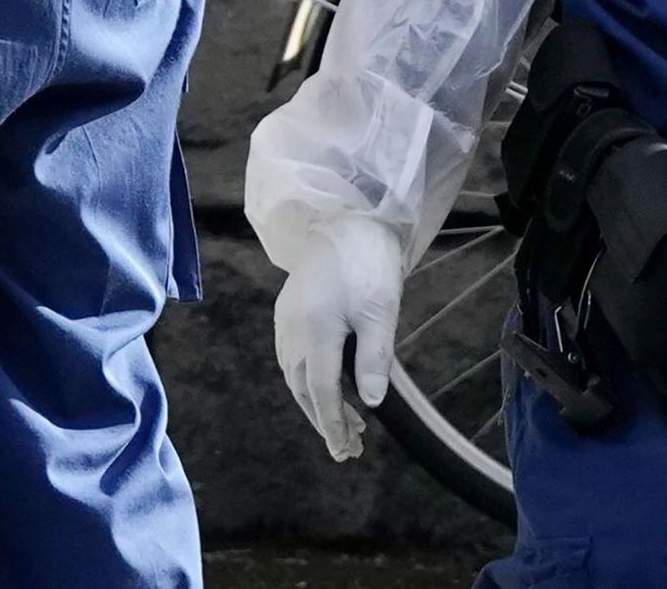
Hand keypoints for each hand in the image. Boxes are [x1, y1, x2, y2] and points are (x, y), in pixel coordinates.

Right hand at [273, 214, 403, 460]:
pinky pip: (291, 357)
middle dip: (324, 420)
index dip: (333, 424)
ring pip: (294, 375)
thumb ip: (374, 358)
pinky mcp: (286, 311)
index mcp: (315, 331)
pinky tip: (322, 386)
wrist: (346, 218)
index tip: (346, 449)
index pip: (321, 392)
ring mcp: (286, 320)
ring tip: (342, 423)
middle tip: (349, 447)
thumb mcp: (380, 311)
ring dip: (314, 402)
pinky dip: (306, 380)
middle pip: (303, 388)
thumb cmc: (367, 263)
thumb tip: (370, 403)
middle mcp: (293, 330)